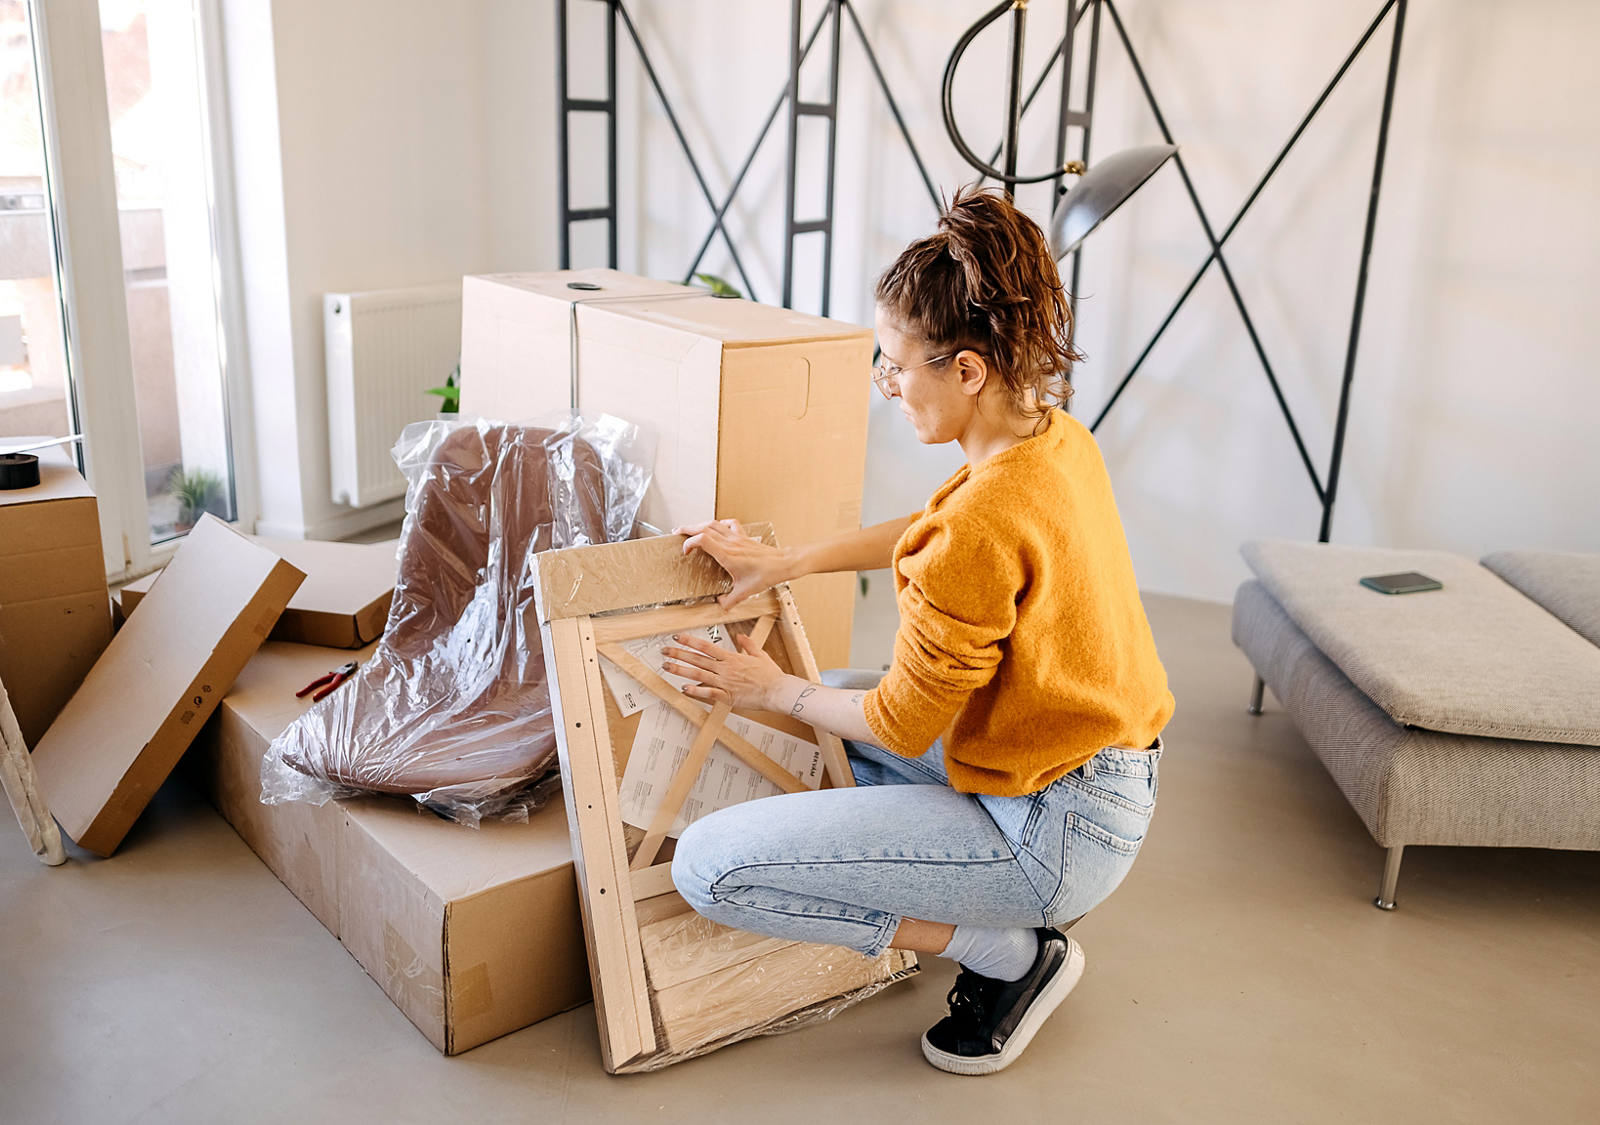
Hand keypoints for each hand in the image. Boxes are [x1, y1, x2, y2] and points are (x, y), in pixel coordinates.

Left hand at [662, 631, 787, 710]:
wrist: (777, 691)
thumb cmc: (770, 675)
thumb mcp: (760, 654)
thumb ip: (748, 644)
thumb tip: (741, 636)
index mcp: (731, 657)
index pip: (706, 646)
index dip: (690, 641)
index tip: (678, 637)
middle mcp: (725, 668)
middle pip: (697, 659)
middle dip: (679, 654)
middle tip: (665, 651)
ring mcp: (725, 682)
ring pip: (698, 674)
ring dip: (681, 670)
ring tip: (667, 667)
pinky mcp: (727, 696)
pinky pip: (708, 693)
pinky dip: (695, 691)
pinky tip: (683, 688)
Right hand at [672, 518, 792, 608]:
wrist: (783, 564)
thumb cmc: (766, 575)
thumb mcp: (745, 592)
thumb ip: (730, 601)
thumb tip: (720, 605)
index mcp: (727, 554)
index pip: (702, 540)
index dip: (689, 543)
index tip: (685, 552)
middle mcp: (731, 543)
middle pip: (704, 527)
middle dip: (688, 529)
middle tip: (678, 532)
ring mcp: (737, 538)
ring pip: (714, 524)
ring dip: (700, 524)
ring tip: (692, 528)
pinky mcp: (744, 537)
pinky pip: (730, 524)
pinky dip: (720, 524)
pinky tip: (718, 528)